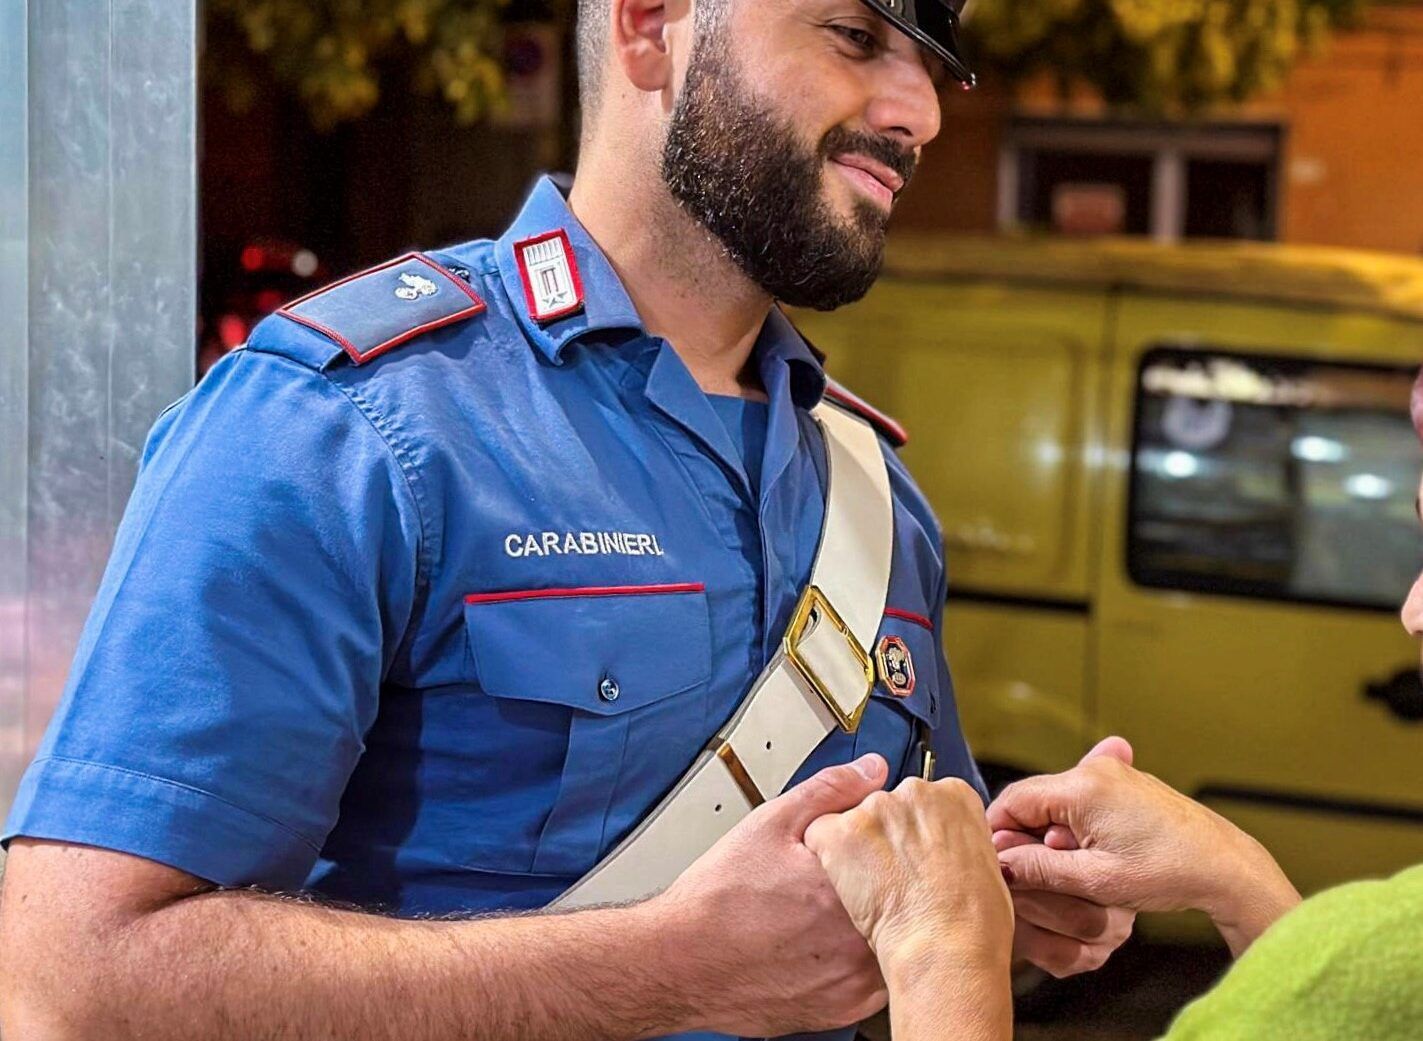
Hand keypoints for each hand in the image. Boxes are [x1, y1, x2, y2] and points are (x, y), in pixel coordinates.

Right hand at [653, 754, 890, 1036]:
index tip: (872, 844)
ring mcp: (853, 980)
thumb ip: (830, 791)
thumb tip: (873, 770)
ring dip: (878, 928)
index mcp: (850, 886)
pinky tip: (827, 946)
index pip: (903, 858)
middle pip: (902, 904)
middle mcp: (859, 939)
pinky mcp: (841, 1010)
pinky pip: (874, 984)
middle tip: (841, 882)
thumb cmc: (716, 899)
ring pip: (893, 946)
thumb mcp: (770, 823)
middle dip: (884, 888)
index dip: (887, 847)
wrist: (679, 962)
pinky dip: (860, 963)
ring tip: (830, 915)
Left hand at [803, 777, 1013, 969]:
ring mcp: (877, 808)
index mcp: (954, 796)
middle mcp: (915, 792)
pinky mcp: (843, 830)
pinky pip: (818, 834)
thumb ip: (958, 841)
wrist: (948, 946)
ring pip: (852, 819)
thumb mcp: (988, 867)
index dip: (915, 833)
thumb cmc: (974, 921)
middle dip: (884, 837)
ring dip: (855, 848)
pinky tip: (845, 886)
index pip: (922, 800)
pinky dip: (825, 857)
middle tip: (892, 877)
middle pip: (886, 805)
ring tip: (873, 889)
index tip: (915, 855)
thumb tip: (944, 848)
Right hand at [988, 741, 1299, 956]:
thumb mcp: (1096, 879)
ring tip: (1076, 869)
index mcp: (1082, 787)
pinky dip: (1075, 827)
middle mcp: (1095, 771)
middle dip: (1028, 836)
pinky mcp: (1126, 786)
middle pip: (1033, 799)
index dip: (1000, 835)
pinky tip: (1094, 856)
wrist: (1226, 867)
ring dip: (1052, 834)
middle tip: (1040, 874)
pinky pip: (1081, 801)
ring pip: (1056, 802)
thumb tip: (1002, 863)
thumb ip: (1040, 868)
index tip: (1002, 866)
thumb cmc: (1171, 872)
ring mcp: (1113, 775)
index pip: (1012, 800)